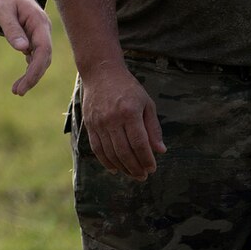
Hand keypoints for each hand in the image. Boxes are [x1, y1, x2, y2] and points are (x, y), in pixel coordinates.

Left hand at [0, 0, 52, 95]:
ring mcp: (39, 34)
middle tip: (17, 92)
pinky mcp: (33, 37)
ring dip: (31, 74)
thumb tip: (23, 49)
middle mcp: (43, 30)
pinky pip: (35, 56)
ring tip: (16, 90)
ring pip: (40, 58)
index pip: (44, 50)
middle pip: (44, 58)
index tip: (24, 84)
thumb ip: (12, 28)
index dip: (36, 69)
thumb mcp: (2, 10)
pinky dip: (30, 68)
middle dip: (33, 76)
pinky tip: (22, 80)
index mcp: (39, 22)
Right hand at [78, 60, 164, 179]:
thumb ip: (153, 128)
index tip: (152, 168)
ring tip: (132, 174)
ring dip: (122, 167)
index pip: (139, 143)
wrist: (101, 73)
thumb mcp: (146, 103)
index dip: (146, 159)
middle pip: (124, 151)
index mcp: (129, 113)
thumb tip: (160, 150)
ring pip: (110, 152)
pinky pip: (97, 148)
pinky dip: (105, 161)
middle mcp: (112, 119)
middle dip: (135, 167)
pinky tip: (114, 169)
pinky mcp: (90, 124)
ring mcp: (99, 122)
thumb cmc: (128, 88)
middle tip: (143, 176)